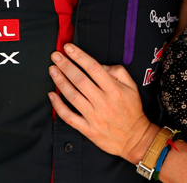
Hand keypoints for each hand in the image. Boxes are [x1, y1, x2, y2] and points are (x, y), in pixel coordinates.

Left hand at [48, 43, 155, 161]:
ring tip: (52, 69)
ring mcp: (93, 116)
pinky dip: (58, 106)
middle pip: (80, 80)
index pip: (93, 68)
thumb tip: (102, 66)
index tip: (69, 48)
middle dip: (65, 65)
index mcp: (114, 90)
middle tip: (55, 55)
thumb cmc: (132, 111)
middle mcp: (102, 102)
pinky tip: (52, 95)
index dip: (79, 56)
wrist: (134, 138)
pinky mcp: (87, 128)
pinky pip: (69, 116)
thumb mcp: (133, 87)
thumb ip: (119, 72)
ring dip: (60, 81)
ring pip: (72, 95)